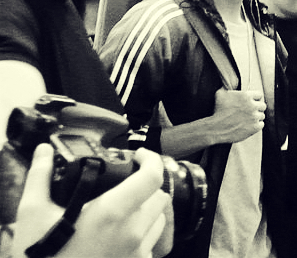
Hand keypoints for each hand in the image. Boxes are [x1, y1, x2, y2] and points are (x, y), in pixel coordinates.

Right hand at [13, 144, 169, 257]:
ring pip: (159, 220)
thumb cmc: (41, 257)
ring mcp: (138, 252)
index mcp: (113, 212)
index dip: (152, 159)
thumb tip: (44, 151)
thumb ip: (41, 177)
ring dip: (147, 210)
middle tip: (126, 183)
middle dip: (146, 185)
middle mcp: (133, 232)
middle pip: (159, 196)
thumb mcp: (34, 214)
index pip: (153, 177)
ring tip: (123, 209)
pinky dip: (143, 233)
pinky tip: (120, 234)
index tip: (140, 155)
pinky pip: (152, 244)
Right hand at [209, 88, 265, 143]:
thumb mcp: (220, 94)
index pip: (259, 94)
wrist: (217, 129)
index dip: (255, 98)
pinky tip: (250, 125)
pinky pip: (261, 124)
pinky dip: (256, 125)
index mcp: (246, 96)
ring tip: (249, 118)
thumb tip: (228, 82)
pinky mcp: (255, 127)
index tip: (252, 101)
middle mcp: (252, 106)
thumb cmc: (218, 111)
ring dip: (256, 117)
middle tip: (251, 111)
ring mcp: (254, 117)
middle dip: (257, 108)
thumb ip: (226, 87)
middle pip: (263, 105)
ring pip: (262, 115)